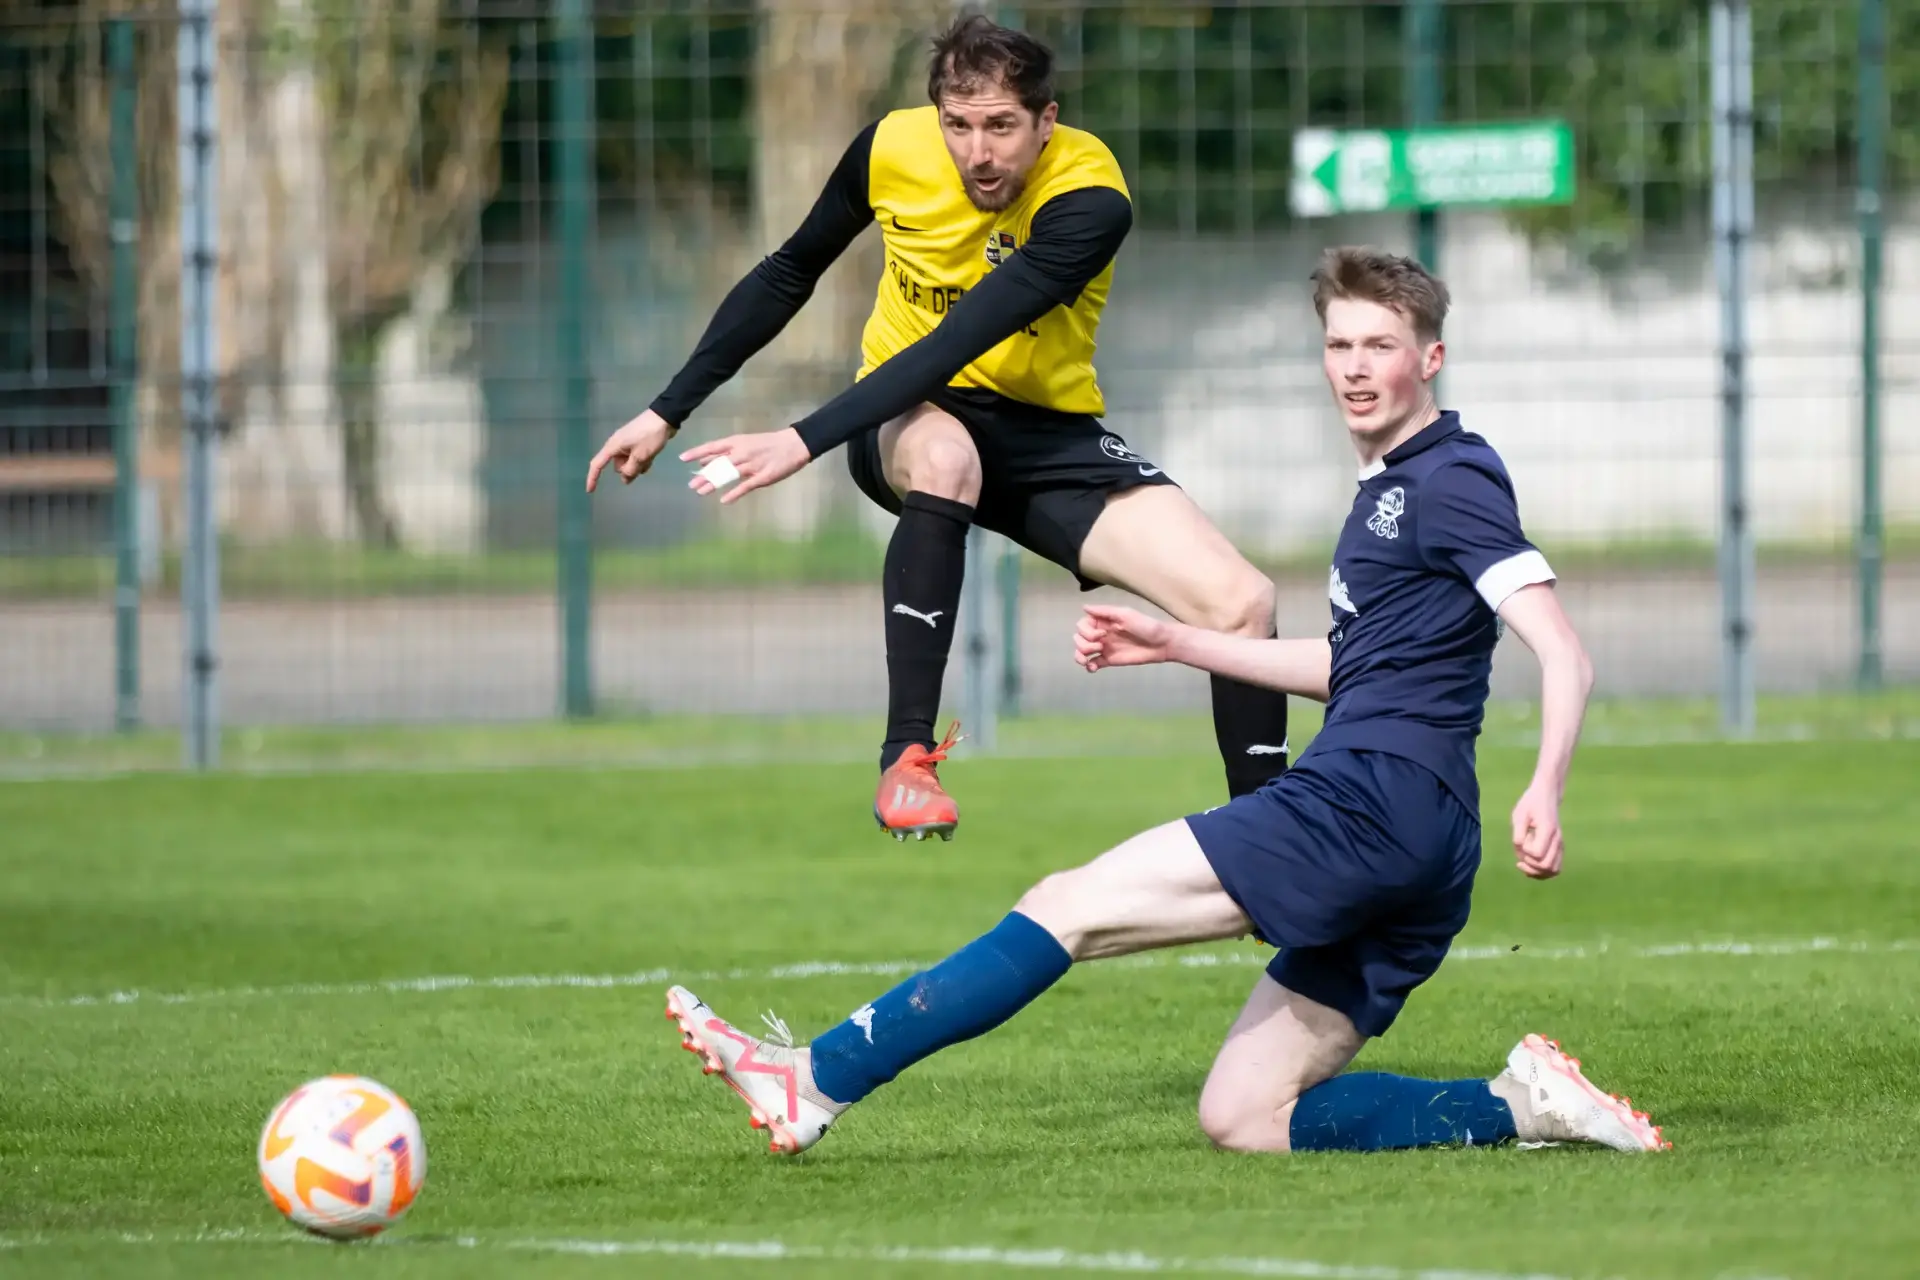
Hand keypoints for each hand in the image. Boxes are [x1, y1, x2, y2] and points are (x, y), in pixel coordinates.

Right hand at [585, 409, 674, 490]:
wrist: (664, 418)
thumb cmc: (650, 437)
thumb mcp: (640, 456)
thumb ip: (631, 470)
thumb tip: (625, 480)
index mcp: (613, 446)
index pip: (598, 464)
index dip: (593, 478)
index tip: (590, 491)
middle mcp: (617, 445)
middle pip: (618, 466)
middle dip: (629, 470)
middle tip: (643, 462)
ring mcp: (627, 444)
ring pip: (629, 464)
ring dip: (638, 465)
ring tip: (650, 457)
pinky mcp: (636, 444)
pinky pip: (636, 458)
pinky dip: (642, 460)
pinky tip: (652, 457)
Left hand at [679, 428, 812, 504]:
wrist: (794, 444)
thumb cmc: (768, 443)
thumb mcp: (745, 442)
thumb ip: (726, 452)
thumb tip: (705, 460)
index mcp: (737, 442)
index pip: (713, 447)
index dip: (697, 452)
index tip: (682, 458)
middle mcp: (742, 453)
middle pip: (718, 464)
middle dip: (704, 475)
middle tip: (691, 484)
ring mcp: (751, 465)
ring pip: (729, 475)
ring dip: (714, 484)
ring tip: (700, 492)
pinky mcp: (762, 477)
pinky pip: (745, 486)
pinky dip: (734, 494)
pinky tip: (724, 501)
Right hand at [1074, 604, 1176, 672]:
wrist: (1161, 644)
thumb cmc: (1146, 626)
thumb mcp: (1125, 614)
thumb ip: (1104, 611)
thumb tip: (1084, 607)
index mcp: (1103, 621)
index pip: (1081, 625)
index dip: (1086, 631)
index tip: (1102, 634)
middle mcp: (1100, 634)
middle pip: (1078, 638)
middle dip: (1083, 644)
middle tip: (1101, 645)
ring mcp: (1104, 648)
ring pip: (1081, 651)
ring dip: (1081, 655)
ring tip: (1089, 660)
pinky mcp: (1109, 660)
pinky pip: (1092, 663)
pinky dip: (1088, 666)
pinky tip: (1093, 668)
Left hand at [1510, 782, 1563, 879]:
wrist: (1547, 796)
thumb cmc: (1530, 804)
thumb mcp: (1519, 814)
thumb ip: (1518, 833)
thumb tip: (1520, 850)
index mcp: (1547, 830)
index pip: (1537, 853)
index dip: (1525, 852)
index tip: (1521, 840)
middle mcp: (1557, 840)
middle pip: (1546, 866)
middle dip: (1530, 865)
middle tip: (1521, 854)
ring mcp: (1560, 845)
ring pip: (1553, 870)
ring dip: (1537, 872)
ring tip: (1524, 863)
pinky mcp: (1559, 849)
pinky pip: (1555, 868)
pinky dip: (1543, 872)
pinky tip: (1530, 866)